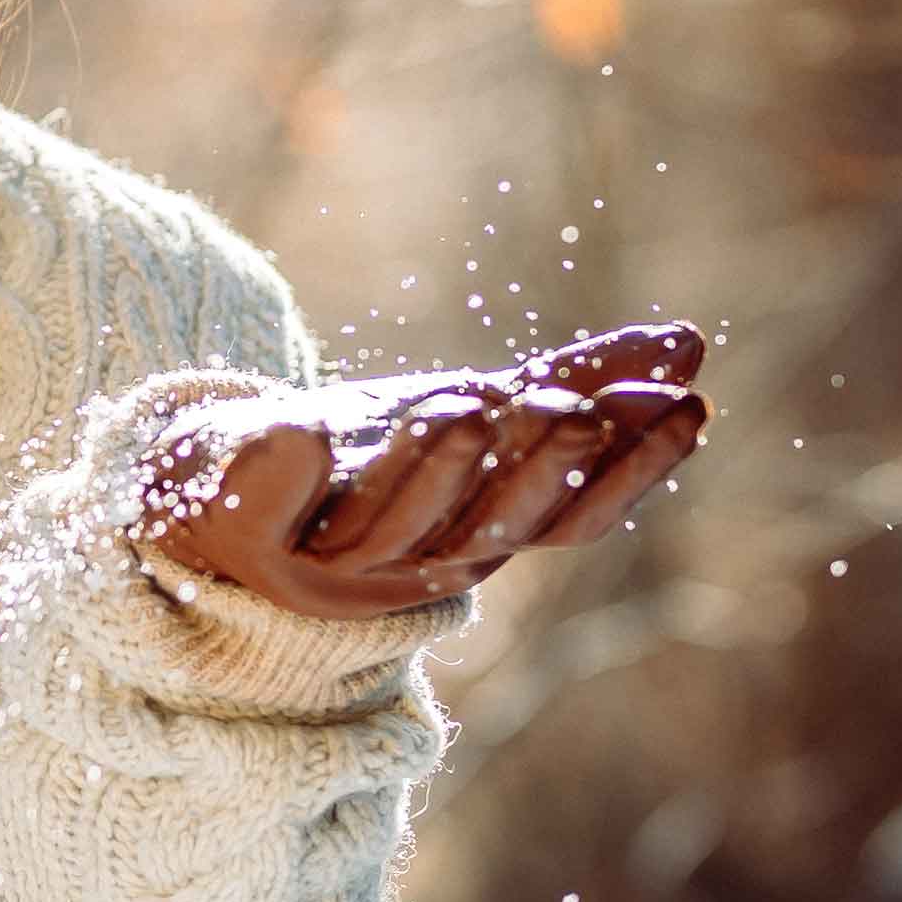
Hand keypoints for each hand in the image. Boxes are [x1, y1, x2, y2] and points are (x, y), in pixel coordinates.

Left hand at [132, 321, 709, 622]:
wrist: (211, 491)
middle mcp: (413, 558)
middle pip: (485, 524)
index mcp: (479, 531)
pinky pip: (261, 509)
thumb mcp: (472, 413)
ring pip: (387, 526)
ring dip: (426, 469)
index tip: (685, 408)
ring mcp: (322, 555)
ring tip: (460, 403)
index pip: (570, 515)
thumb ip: (575, 383)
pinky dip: (280, 470)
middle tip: (565, 408)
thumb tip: (690, 343)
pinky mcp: (239, 530)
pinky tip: (298, 425)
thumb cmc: (361, 454)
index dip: (630, 469)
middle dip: (529, 467)